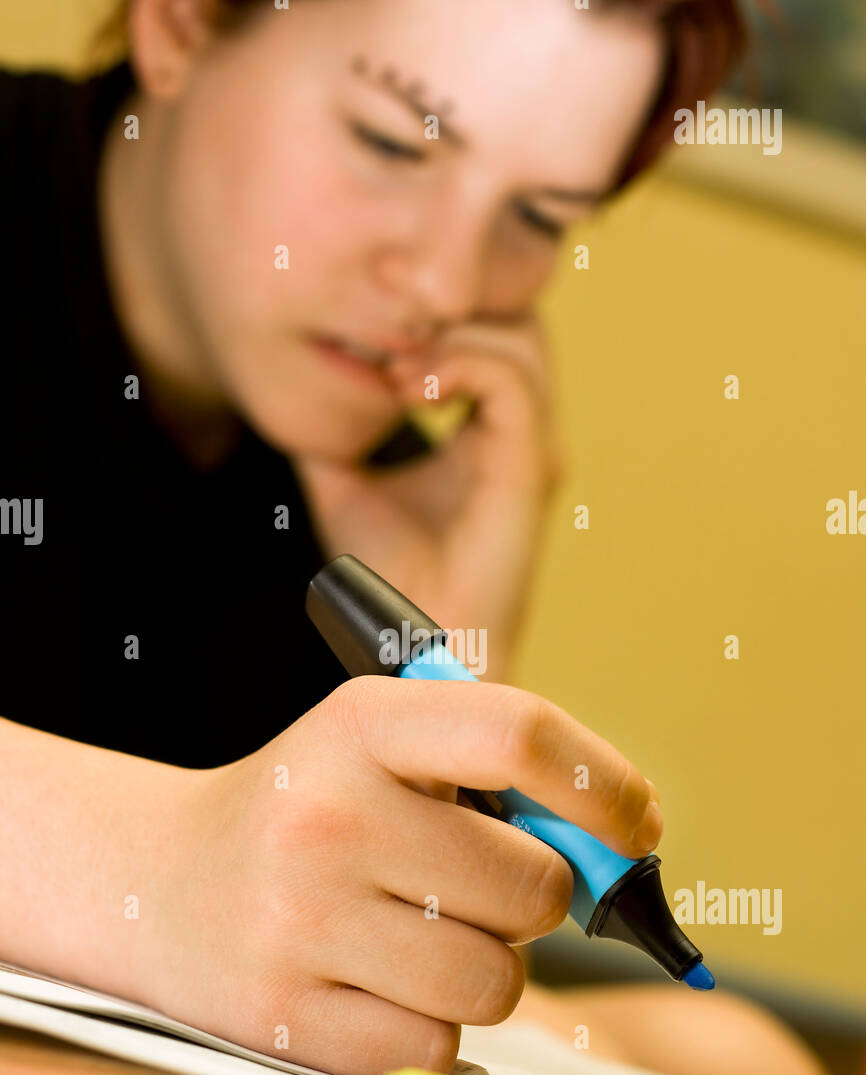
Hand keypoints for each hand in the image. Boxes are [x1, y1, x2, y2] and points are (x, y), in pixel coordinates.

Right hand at [137, 677, 661, 1074]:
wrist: (162, 884)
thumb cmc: (312, 813)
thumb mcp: (383, 751)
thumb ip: (500, 775)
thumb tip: (628, 843)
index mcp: (361, 727)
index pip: (518, 734)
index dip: (606, 784)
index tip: (636, 824)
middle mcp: (326, 817)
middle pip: (536, 887)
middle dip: (535, 898)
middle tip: (474, 889)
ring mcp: (301, 922)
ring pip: (495, 982)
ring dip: (484, 971)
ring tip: (417, 938)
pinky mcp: (287, 1019)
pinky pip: (438, 1048)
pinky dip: (429, 1028)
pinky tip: (374, 987)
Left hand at [293, 316, 562, 679]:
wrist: (419, 644)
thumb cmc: (389, 578)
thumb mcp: (343, 484)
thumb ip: (335, 431)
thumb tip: (299, 384)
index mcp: (490, 431)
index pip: (488, 333)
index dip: (436, 309)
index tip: (374, 298)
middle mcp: (522, 433)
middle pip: (515, 319)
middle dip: (449, 302)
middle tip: (383, 307)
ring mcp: (532, 447)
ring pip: (521, 337)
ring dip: (451, 335)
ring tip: (393, 366)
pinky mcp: (530, 466)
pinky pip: (511, 380)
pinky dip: (459, 365)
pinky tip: (408, 387)